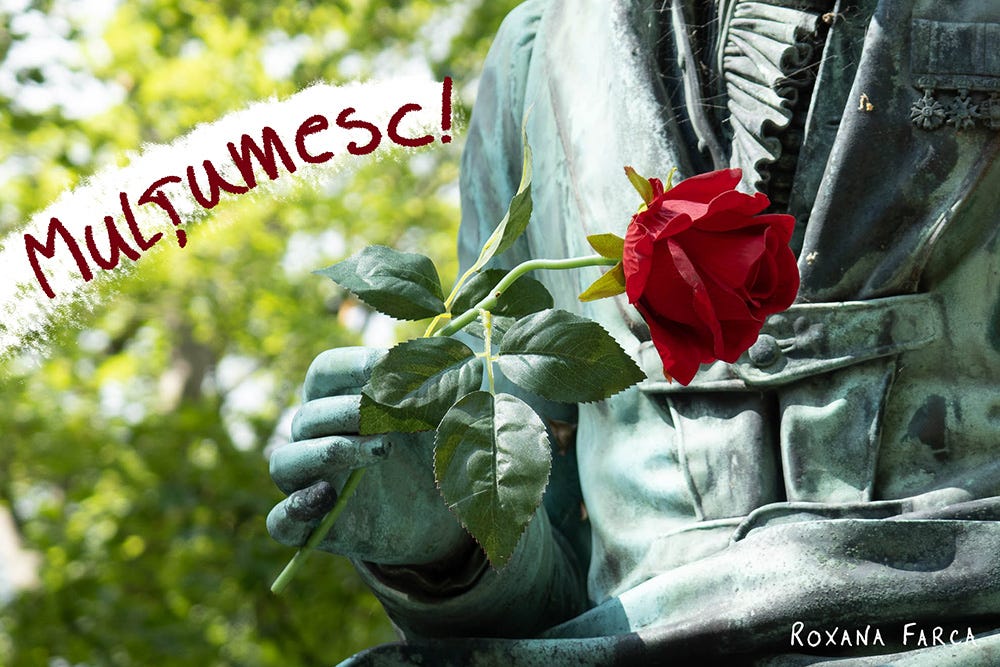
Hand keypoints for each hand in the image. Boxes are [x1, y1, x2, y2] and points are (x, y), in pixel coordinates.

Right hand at [266, 347, 470, 564]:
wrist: (441, 514)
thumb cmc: (435, 451)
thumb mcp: (451, 416)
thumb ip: (451, 389)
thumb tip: (467, 361)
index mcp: (341, 400)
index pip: (324, 371)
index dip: (352, 365)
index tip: (389, 366)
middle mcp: (317, 438)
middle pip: (308, 415)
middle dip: (351, 410)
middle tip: (395, 414)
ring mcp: (311, 482)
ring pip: (285, 462)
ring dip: (330, 450)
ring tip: (384, 449)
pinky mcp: (315, 526)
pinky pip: (280, 521)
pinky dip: (293, 509)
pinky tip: (327, 497)